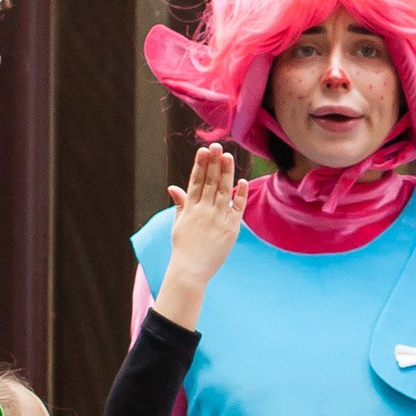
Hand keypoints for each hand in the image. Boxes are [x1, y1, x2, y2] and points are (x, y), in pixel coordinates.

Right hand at [160, 142, 245, 292]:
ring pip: (223, 191)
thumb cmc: (184, 247)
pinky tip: (242, 181)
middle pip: (210, 182)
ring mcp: (217, 219)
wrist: (190, 270)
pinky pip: (237, 208)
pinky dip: (240, 194)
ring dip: (226, 172)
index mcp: (190, 208)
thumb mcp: (179, 223)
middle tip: (217, 145)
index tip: (204, 150)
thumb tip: (173, 187)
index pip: (196, 181)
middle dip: (214, 163)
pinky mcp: (230, 229)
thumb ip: (180, 203)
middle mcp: (203, 210)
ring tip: (228, 156)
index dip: (200, 165)